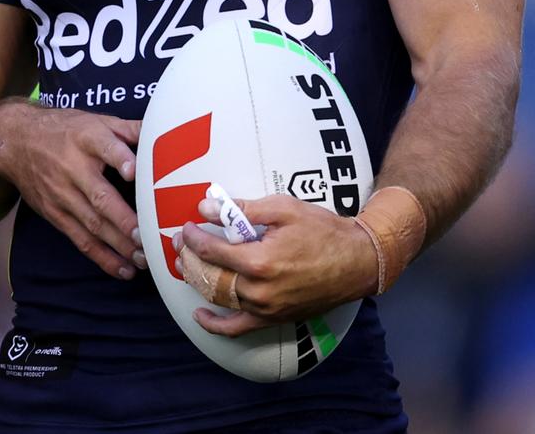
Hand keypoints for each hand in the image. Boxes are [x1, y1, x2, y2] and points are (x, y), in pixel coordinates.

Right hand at [1, 104, 143, 280]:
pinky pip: (80, 240)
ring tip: (143, 259)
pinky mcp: (55, 214)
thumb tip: (165, 132)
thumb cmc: (65, 129)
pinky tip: (123, 269)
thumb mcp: (95, 120)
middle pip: (100, 196)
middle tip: (148, 237)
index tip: (134, 172)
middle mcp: (73, 168)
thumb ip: (129, 129)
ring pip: (92, 224)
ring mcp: (62, 195)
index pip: (105, 147)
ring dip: (118, 245)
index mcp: (87, 138)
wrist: (15, 142)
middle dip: (124, 220)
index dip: (120, 159)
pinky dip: (102, 257)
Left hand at [174, 194, 377, 336]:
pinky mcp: (274, 319)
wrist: (356, 261)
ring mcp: (265, 309)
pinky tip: (201, 315)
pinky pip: (238, 328)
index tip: (186, 226)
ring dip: (198, 282)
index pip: (212, 250)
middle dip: (190, 258)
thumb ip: (242, 208)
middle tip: (178, 243)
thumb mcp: (283, 208)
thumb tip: (206, 206)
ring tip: (185, 266)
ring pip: (220, 299)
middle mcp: (258, 291)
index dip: (193, 237)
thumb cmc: (322, 229)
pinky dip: (217, 324)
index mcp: (259, 261)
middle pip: (210, 277)